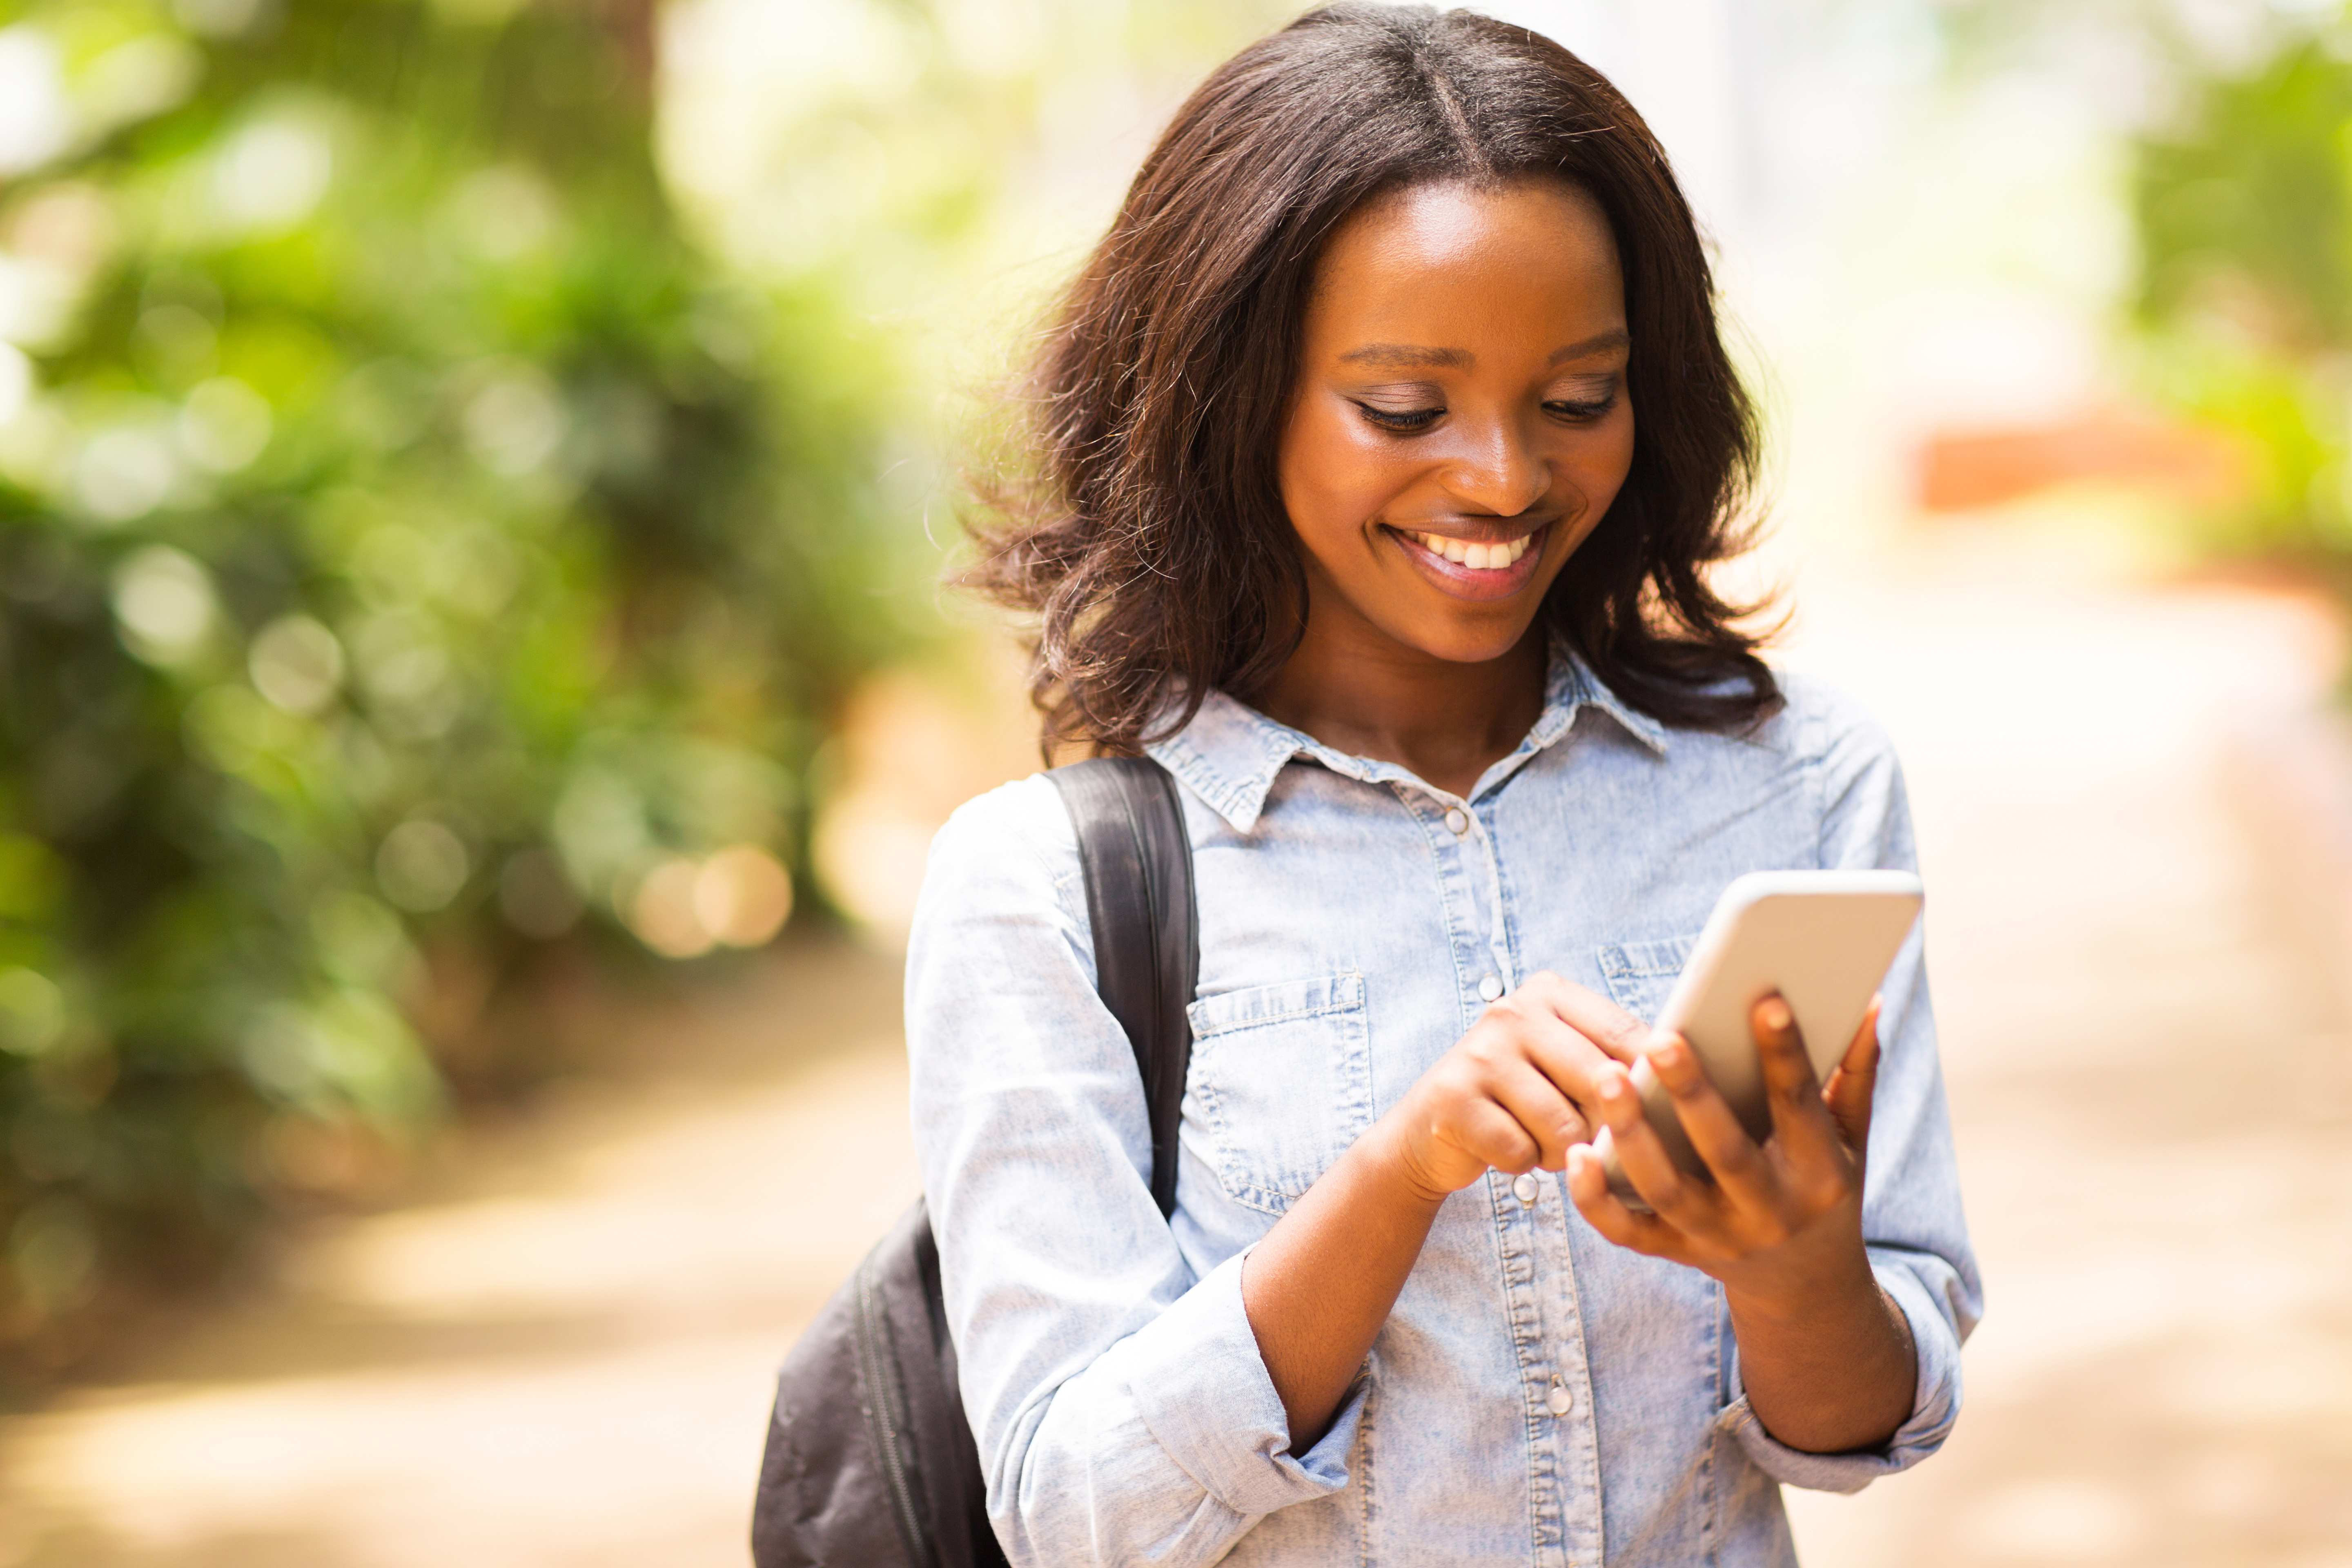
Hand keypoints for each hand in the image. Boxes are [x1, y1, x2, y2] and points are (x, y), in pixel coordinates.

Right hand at [1373, 973, 1644, 1205]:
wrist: (1432, 1129)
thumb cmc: (1522, 1100)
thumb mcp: (1566, 1067)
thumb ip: (1614, 1063)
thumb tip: (1685, 1081)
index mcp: (1549, 994)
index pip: (1624, 1033)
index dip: (1651, 1079)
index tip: (1667, 1107)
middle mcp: (1511, 1012)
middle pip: (1600, 1081)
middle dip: (1605, 1124)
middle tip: (1590, 1135)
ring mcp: (1478, 1053)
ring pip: (1563, 1126)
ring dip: (1560, 1150)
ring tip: (1540, 1138)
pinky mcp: (1453, 1098)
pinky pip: (1520, 1151)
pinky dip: (1521, 1162)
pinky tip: (1506, 1147)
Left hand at [1565, 993, 1880, 1309]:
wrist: (1808, 1285)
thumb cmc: (1826, 1189)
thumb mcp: (1853, 1138)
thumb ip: (1855, 1071)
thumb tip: (1870, 1001)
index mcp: (1819, 1174)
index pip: (1800, 1106)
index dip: (1785, 1053)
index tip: (1766, 1000)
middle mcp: (1769, 1211)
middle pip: (1725, 1151)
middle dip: (1692, 1094)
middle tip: (1660, 1039)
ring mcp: (1719, 1237)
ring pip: (1667, 1189)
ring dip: (1632, 1136)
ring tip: (1608, 1078)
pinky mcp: (1678, 1253)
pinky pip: (1628, 1232)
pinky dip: (1596, 1199)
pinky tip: (1574, 1154)